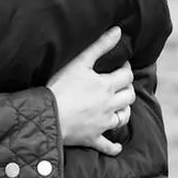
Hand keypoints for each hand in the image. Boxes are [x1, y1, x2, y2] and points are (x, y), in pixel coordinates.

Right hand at [47, 26, 135, 155]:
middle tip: (120, 83)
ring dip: (124, 112)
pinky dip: (113, 146)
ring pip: (122, 119)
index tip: (122, 63)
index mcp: (106, 86)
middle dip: (127, 88)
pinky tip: (116, 146)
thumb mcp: (80, 62)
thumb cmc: (61, 86)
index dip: (127, 67)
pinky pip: (107, 146)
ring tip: (119, 106)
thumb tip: (118, 31)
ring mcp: (101, 124)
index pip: (126, 75)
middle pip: (129, 97)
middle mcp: (108, 105)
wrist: (48, 115)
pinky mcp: (92, 138)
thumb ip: (100, 46)